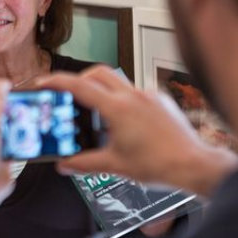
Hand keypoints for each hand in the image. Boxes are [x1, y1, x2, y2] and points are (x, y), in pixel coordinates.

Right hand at [36, 65, 237, 195]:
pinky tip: (123, 122)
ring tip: (96, 113)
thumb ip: (84, 163)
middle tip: (68, 94)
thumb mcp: (114, 165)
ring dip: (101, 90)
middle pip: (97, 73)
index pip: (79, 86)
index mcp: (118, 108)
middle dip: (78, 79)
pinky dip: (122, 100)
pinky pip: (135, 92)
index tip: (43, 82)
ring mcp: (149, 96)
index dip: (56, 82)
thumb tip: (64, 164)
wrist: (194, 165)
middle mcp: (133, 96)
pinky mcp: (161, 100)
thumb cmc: (159, 164)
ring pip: (117, 81)